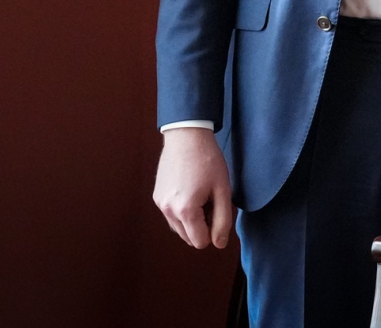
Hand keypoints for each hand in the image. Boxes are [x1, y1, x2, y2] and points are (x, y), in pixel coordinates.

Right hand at [153, 127, 233, 249]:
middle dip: (202, 226)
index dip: (213, 230)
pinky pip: (171, 215)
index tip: (217, 209)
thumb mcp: (223, 190)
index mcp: (185, 210)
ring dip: (191, 220)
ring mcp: (160, 204)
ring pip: (179, 228)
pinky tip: (190, 190)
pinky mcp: (157, 197)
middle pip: (188, 238)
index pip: (200, 242)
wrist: (187, 136)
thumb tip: (219, 244)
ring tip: (200, 195)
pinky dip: (181, 211)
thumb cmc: (208, 161)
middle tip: (210, 201)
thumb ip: (223, 220)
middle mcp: (168, 210)